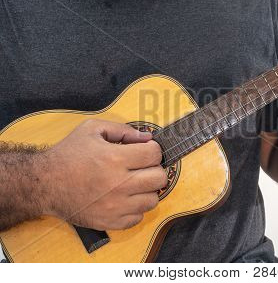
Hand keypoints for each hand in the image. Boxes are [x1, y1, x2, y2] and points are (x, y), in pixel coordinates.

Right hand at [39, 119, 166, 229]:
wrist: (43, 184)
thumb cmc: (67, 155)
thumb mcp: (91, 129)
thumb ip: (122, 130)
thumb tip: (147, 137)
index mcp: (114, 158)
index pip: (154, 154)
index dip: (152, 150)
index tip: (145, 151)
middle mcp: (118, 184)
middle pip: (159, 178)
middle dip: (154, 169)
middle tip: (142, 167)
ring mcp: (115, 206)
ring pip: (153, 200)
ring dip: (147, 190)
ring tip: (134, 183)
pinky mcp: (109, 222)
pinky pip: (138, 218)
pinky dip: (135, 208)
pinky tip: (125, 198)